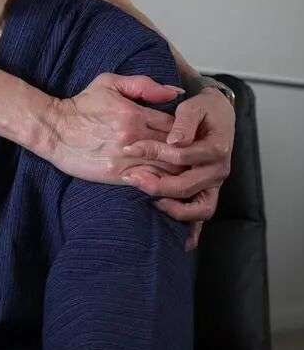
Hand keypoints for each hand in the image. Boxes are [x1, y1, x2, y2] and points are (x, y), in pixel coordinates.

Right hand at [42, 73, 184, 182]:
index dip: (189, 131)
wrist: (55, 129)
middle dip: (191, 154)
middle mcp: (134, 137)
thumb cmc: (83, 105)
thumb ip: (144, 85)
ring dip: (182, 172)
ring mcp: (127, 158)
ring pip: (167, 169)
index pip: (175, 124)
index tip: (195, 135)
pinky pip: (149, 183)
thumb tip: (175, 91)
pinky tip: (174, 187)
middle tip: (202, 157)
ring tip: (193, 173)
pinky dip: (164, 185)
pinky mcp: (118, 175)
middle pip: (176, 148)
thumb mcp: (110, 83)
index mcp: (136, 113)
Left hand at [120, 87, 234, 247]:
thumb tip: (174, 141)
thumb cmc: (203, 109)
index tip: (130, 148)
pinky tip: (182, 243)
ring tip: (149, 201)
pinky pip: (202, 215)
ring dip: (173, 209)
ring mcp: (215, 184)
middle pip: (187, 185)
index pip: (181, 155)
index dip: (154, 152)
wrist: (219, 114)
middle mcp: (219, 170)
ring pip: (198, 208)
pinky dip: (193, 229)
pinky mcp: (209, 191)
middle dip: (157, 184)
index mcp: (216, 147)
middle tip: (132, 178)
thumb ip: (184, 121)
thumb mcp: (194, 106)